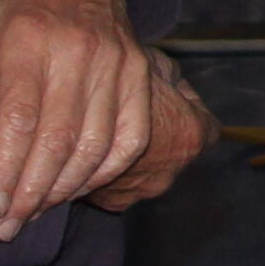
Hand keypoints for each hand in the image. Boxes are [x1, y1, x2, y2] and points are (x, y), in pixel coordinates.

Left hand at [0, 0, 159, 237]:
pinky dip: (105, 171)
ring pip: (95, 145)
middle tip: (7, 226)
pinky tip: (77, 187)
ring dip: (64, 189)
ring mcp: (116, 63)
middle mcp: (76, 52)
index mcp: (28, 39)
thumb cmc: (15, 3)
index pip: (19, 117)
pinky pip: (129, 137)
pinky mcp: (141, 74)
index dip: (5, 166)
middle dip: (32, 192)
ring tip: (35, 213)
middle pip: (58, 139)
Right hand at [82, 48, 214, 210]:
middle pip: (175, 153)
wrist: (55, 111)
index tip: (174, 97)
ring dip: (132, 157)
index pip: (209, 127)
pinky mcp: (108, 202)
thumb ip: (168, 76)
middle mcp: (168, 173)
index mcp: (189, 137)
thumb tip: (171, 80)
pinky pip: (115, 184)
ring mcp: (138, 192)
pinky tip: (91, 150)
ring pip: (142, 171)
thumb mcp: (147, 62)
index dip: (191, 108)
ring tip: (109, 130)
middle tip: (135, 112)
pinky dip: (108, 171)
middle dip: (160, 134)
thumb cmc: (110, 78)